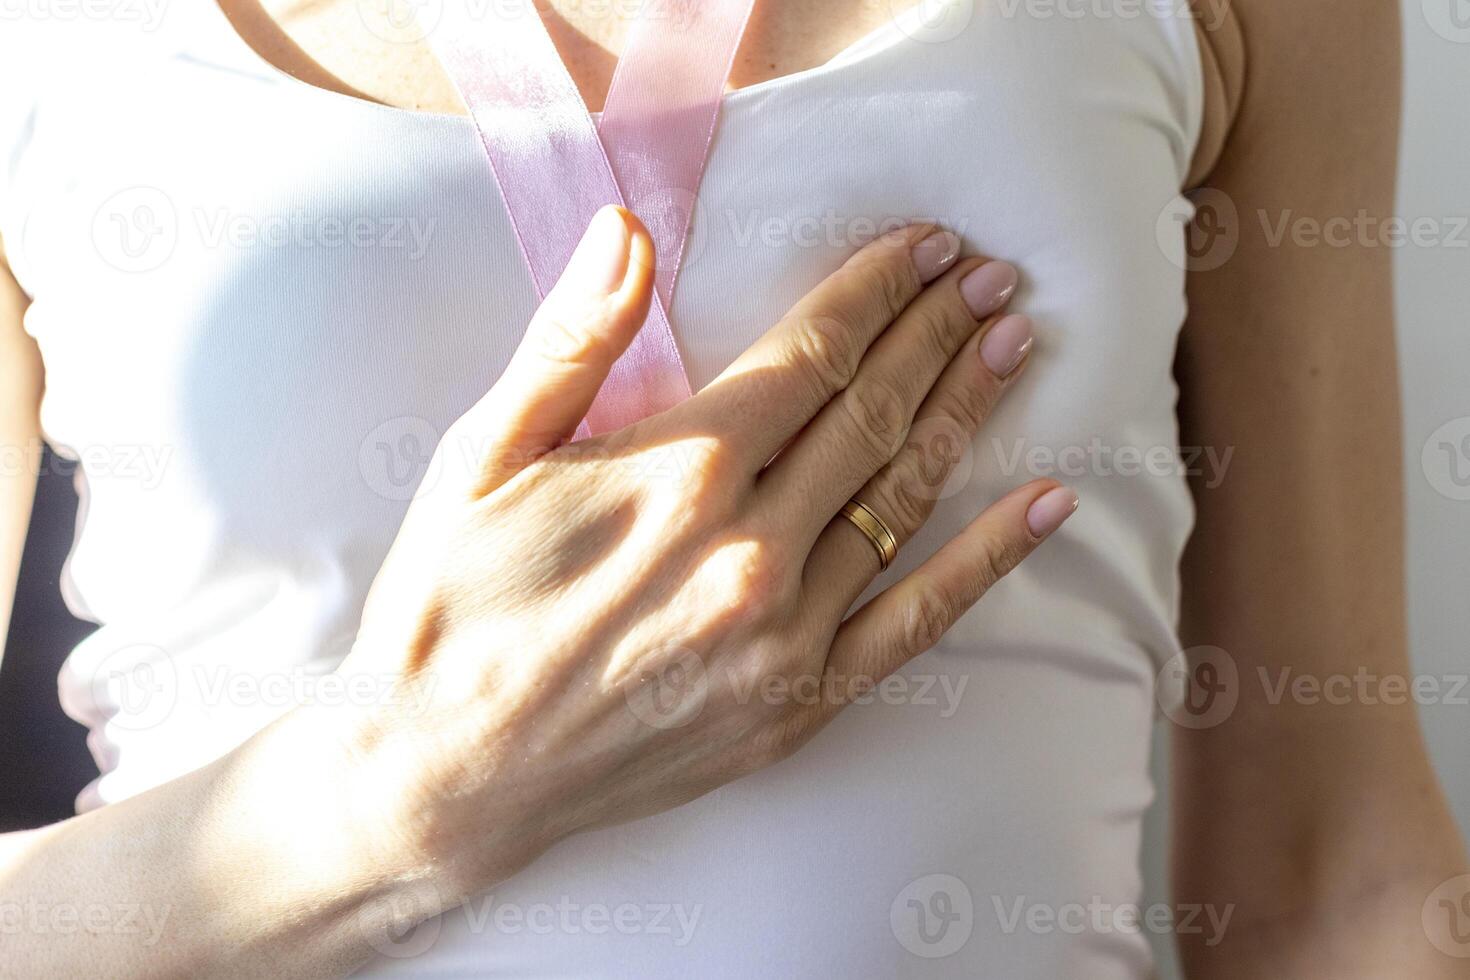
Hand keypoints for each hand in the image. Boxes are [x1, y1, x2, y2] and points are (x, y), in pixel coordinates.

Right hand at [339, 205, 1074, 899]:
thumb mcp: (482, 457)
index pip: (811, 354)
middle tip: (992, 280)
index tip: (928, 247)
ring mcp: (786, 633)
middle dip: (936, 333)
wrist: (447, 779)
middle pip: (872, 412)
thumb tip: (628, 232)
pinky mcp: (799, 704)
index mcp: (677, 472)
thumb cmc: (452, 608)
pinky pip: (917, 622)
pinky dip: (989, 560)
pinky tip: (1046, 506)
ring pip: (903, 497)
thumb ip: (571, 342)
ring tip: (1010, 348)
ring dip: (965, 412)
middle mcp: (751, 547)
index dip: (878, 292)